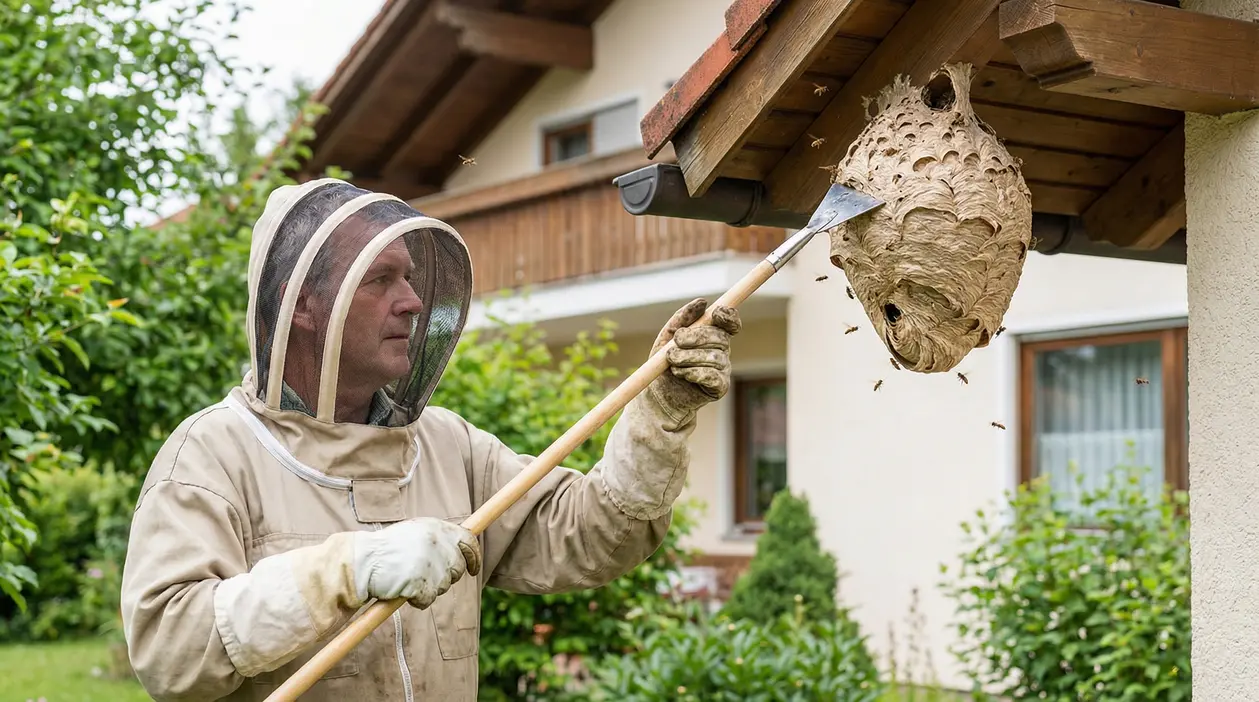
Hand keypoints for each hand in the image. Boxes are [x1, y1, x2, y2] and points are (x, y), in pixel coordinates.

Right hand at [353, 518, 481, 609]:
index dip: (474, 557)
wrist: (360, 562)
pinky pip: (428, 600)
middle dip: (446, 577)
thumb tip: (462, 550)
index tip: (474, 570)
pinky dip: (417, 600)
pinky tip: (401, 590)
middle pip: (457, 568)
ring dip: (429, 588)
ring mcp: (429, 563)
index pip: (469, 540)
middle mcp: (436, 543)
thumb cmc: (386, 550)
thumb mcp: (414, 532)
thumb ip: (438, 538)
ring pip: (443, 586)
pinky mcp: (420, 583)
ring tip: (407, 579)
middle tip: (424, 577)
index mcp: (436, 528)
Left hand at [648, 298, 740, 420]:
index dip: (728, 316)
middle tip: (676, 341)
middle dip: (696, 337)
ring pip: (714, 357)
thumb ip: (683, 317)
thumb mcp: (668, 335)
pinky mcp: (720, 387)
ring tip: (671, 361)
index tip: (716, 313)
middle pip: (719, 337)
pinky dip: (695, 373)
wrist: (658, 392)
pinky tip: (681, 373)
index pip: (730, 323)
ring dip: (689, 357)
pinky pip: (713, 376)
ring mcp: (723, 369)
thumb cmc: (664, 361)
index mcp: (713, 335)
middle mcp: (722, 350)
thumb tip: (702, 302)